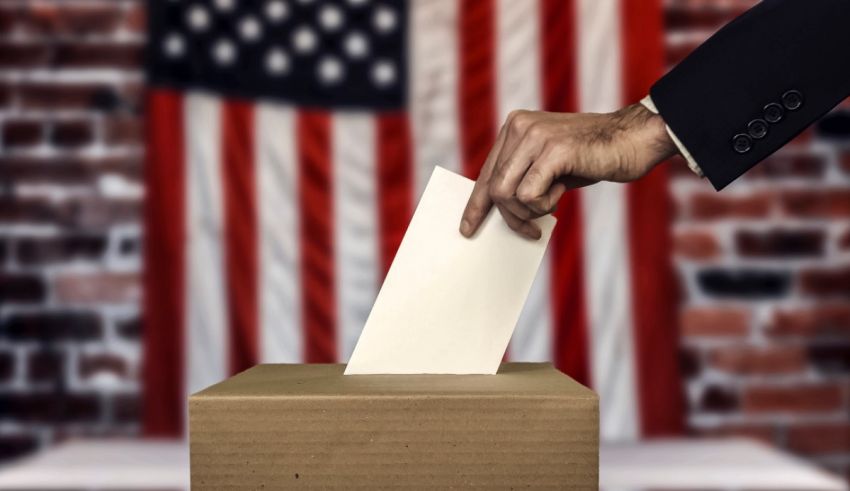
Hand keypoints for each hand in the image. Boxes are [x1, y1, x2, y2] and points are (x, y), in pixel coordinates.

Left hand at [459, 103, 677, 238]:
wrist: (635, 139)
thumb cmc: (593, 157)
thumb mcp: (549, 165)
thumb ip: (523, 178)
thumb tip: (501, 209)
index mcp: (514, 127)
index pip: (486, 173)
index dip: (476, 204)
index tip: (468, 228)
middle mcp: (519, 126)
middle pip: (494, 189)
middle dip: (511, 217)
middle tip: (532, 230)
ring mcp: (535, 135)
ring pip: (506, 194)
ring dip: (530, 212)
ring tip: (554, 202)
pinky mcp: (553, 150)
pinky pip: (529, 195)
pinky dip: (544, 205)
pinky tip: (562, 193)